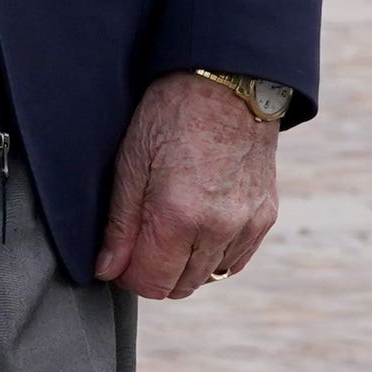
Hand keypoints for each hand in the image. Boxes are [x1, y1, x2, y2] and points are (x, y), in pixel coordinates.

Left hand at [94, 71, 278, 297]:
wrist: (228, 85)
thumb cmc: (170, 114)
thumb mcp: (130, 161)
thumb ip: (119, 223)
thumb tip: (107, 270)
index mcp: (178, 215)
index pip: (151, 282)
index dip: (127, 276)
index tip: (116, 260)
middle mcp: (218, 229)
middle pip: (180, 286)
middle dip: (153, 274)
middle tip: (136, 244)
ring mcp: (247, 225)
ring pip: (208, 277)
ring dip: (182, 266)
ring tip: (164, 230)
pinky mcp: (264, 217)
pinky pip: (234, 260)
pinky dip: (211, 255)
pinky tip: (194, 229)